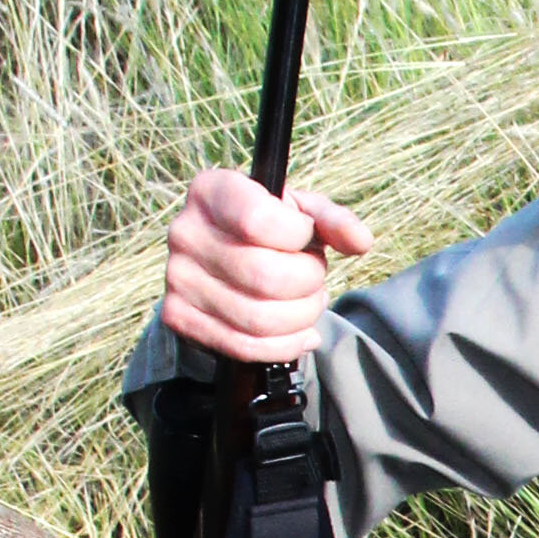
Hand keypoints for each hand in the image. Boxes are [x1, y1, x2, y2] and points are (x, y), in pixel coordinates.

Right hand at [160, 168, 374, 370]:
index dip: (298, 235)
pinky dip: (285, 346)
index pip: (260, 220)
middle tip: (313, 276)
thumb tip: (360, 241)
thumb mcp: (298, 212)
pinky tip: (299, 333)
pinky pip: (244, 346)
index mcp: (212, 191)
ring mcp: (178, 278)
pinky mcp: (179, 317)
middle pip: (264, 276)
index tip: (304, 235)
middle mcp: (185, 232)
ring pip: (259, 317)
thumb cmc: (266, 231)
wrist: (219, 263)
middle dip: (308, 282)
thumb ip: (331, 220)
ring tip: (307, 302)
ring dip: (302, 316)